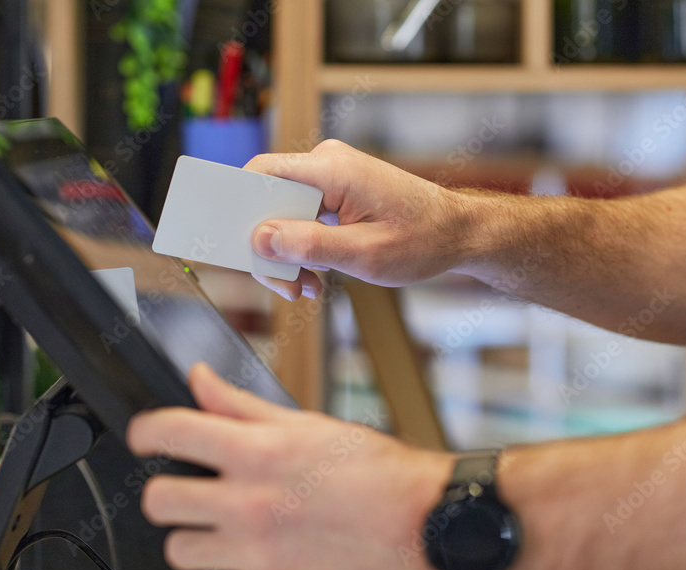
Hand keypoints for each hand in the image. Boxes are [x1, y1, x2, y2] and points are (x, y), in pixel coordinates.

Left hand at [126, 362, 454, 569]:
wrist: (434, 530)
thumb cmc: (384, 477)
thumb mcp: (313, 427)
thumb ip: (245, 407)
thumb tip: (200, 380)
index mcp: (259, 453)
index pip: (167, 432)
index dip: (146, 433)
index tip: (147, 440)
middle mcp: (250, 505)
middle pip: (158, 501)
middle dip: (171, 493)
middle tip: (194, 494)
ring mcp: (259, 558)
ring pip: (180, 552)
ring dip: (198, 542)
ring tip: (230, 536)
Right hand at [243, 140, 472, 300]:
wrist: (459, 233)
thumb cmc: (422, 239)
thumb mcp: (363, 254)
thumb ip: (309, 246)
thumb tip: (260, 239)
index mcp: (332, 169)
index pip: (260, 173)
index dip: (235, 206)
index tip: (226, 243)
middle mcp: (327, 165)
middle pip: (267, 200)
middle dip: (268, 247)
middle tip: (286, 287)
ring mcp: (331, 177)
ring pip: (282, 214)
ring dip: (287, 254)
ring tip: (306, 288)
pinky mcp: (336, 193)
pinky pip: (301, 217)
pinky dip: (302, 249)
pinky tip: (315, 278)